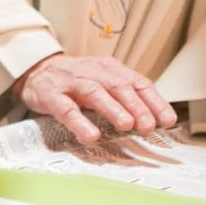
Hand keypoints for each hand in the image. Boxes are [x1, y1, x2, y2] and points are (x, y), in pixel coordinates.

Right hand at [12, 52, 178, 143]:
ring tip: (127, 125)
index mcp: (110, 69)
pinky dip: (80, 122)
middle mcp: (94, 72)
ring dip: (113, 109)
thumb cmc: (76, 81)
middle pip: (119, 86)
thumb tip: (154, 119)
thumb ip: (126, 97)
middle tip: (148, 125)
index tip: (167, 120)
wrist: (38, 70)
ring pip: (95, 92)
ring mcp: (71, 83)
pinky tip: (91, 135)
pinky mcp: (51, 96)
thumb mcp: (104, 82)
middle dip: (137, 106)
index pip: (138, 82)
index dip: (154, 101)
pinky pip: (66, 109)